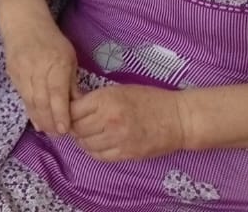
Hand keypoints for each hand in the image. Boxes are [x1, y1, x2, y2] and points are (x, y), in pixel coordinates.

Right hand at [0, 10, 79, 135]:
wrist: (23, 22)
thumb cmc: (52, 40)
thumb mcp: (69, 58)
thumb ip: (72, 83)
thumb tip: (78, 107)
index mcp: (56, 63)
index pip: (57, 93)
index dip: (61, 113)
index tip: (66, 130)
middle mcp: (37, 68)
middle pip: (42, 100)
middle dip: (50, 121)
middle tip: (58, 136)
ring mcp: (22, 71)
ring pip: (30, 100)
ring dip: (39, 118)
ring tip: (48, 131)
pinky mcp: (12, 73)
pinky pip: (22, 95)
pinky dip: (29, 109)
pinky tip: (36, 120)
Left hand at [70, 85, 187, 160]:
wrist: (179, 119)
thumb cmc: (150, 99)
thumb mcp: (119, 90)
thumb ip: (96, 98)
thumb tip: (73, 104)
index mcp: (105, 100)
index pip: (71, 109)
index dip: (67, 111)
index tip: (69, 111)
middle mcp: (109, 120)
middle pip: (76, 128)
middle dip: (73, 126)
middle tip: (77, 124)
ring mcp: (118, 139)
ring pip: (86, 144)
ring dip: (83, 140)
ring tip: (88, 134)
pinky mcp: (128, 154)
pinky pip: (100, 156)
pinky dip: (94, 151)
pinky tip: (97, 144)